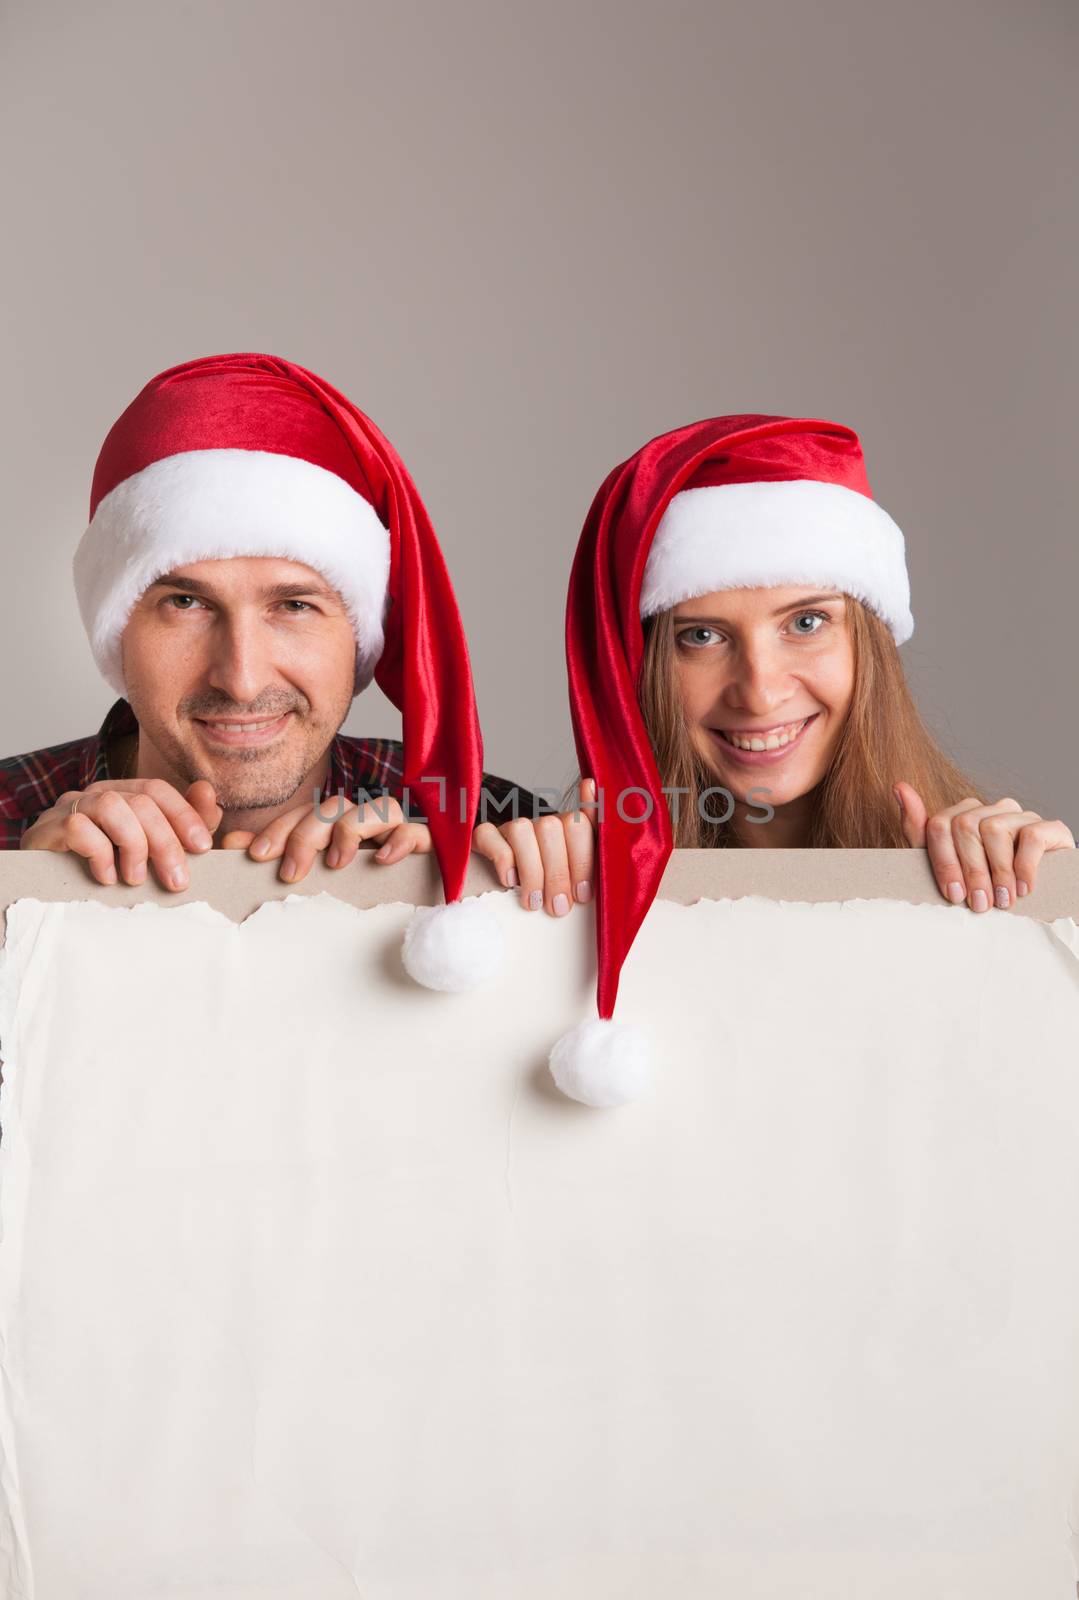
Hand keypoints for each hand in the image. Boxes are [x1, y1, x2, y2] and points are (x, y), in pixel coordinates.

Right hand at [20, 778, 220, 890]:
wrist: (44, 881)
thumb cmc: (103, 866)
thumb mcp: (148, 850)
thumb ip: (180, 825)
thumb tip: (208, 793)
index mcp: (122, 793)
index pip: (157, 789)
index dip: (184, 815)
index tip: (203, 847)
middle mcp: (96, 794)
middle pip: (141, 801)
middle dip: (166, 843)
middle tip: (177, 880)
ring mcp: (70, 808)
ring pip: (112, 806)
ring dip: (133, 846)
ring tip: (136, 879)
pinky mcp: (47, 829)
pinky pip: (78, 828)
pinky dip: (99, 854)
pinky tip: (106, 877)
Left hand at [220, 795, 432, 880]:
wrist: (401, 927)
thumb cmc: (347, 899)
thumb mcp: (300, 879)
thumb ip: (268, 858)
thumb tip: (230, 842)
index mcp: (336, 828)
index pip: (307, 811)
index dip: (280, 828)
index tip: (258, 855)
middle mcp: (365, 825)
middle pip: (337, 806)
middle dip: (307, 835)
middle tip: (290, 873)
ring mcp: (396, 835)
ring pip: (380, 807)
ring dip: (351, 830)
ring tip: (336, 865)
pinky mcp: (424, 849)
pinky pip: (417, 831)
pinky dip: (400, 839)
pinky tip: (382, 861)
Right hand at [470, 778, 597, 915]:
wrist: (501, 891)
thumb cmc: (550, 888)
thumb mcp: (578, 879)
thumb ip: (594, 856)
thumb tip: (599, 804)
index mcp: (568, 829)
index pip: (580, 825)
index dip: (582, 860)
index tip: (582, 894)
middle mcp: (540, 823)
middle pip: (552, 828)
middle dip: (557, 873)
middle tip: (558, 908)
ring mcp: (511, 827)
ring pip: (521, 830)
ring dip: (530, 870)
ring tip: (533, 903)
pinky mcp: (484, 836)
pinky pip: (489, 834)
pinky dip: (503, 859)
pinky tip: (510, 882)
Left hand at [894, 783, 1075, 911]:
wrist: (1041, 892)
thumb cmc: (986, 881)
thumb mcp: (947, 864)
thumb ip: (920, 830)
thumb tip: (899, 787)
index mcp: (963, 814)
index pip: (939, 825)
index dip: (944, 863)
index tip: (954, 896)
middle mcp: (991, 809)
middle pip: (965, 827)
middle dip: (970, 871)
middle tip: (979, 904)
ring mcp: (1020, 816)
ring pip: (995, 830)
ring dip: (998, 872)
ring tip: (1002, 901)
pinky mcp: (1050, 827)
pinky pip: (1032, 837)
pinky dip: (1025, 866)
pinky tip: (1024, 889)